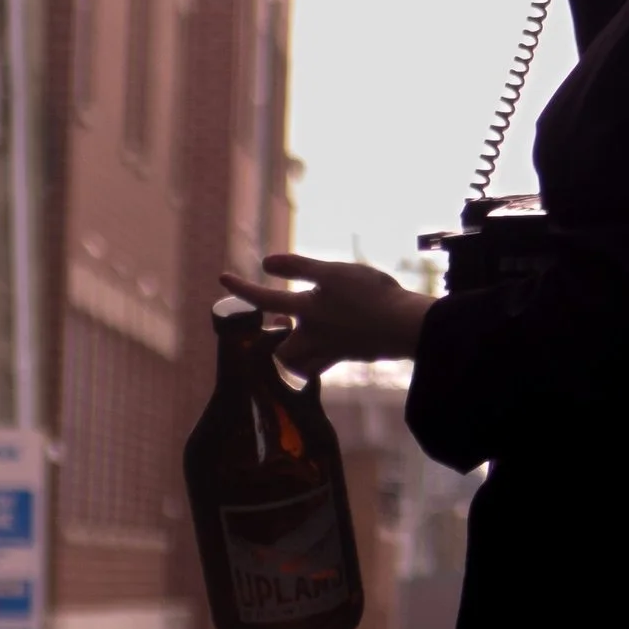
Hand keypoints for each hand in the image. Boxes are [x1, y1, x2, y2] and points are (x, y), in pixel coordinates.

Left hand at [219, 252, 428, 376]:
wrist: (406, 325)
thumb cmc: (371, 296)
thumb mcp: (332, 273)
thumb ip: (298, 267)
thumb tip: (265, 264)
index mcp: (307, 311)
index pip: (265, 300)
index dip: (242, 287)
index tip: (222, 277)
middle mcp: (314, 335)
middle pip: (280, 351)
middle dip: (273, 343)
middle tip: (276, 326)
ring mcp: (333, 350)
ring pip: (301, 363)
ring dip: (293, 355)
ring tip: (296, 338)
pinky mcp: (351, 355)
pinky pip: (324, 365)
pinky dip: (317, 359)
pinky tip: (326, 346)